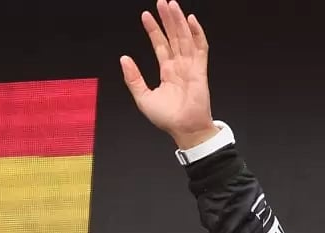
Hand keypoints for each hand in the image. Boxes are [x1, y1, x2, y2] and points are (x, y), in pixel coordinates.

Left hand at [120, 0, 217, 148]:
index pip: (160, 44)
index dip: (153, 30)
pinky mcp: (200, 69)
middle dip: (167, 19)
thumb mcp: (142, 97)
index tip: (145, 16)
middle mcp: (179, 65)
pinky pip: (200, 47)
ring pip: (184, 37)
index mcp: (167, 71)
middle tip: (162, 2)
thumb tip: (123, 58)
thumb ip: (133, 78)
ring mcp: (191, 65)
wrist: (183, 128)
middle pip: (173, 36)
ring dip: (178, 21)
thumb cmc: (166, 117)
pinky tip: (190, 20)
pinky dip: (196, 33)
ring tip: (171, 5)